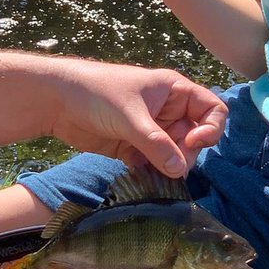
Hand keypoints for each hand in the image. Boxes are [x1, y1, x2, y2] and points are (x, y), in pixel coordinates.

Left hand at [48, 58, 225, 176]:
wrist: (56, 101)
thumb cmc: (96, 93)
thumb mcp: (131, 116)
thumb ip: (156, 144)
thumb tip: (180, 171)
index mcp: (174, 91)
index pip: (212, 110)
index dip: (210, 129)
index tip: (192, 142)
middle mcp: (168, 110)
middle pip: (195, 138)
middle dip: (185, 154)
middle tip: (170, 166)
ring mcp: (151, 130)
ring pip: (174, 155)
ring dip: (169, 168)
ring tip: (155, 175)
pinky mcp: (134, 148)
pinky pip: (153, 165)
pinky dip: (152, 173)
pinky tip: (142, 177)